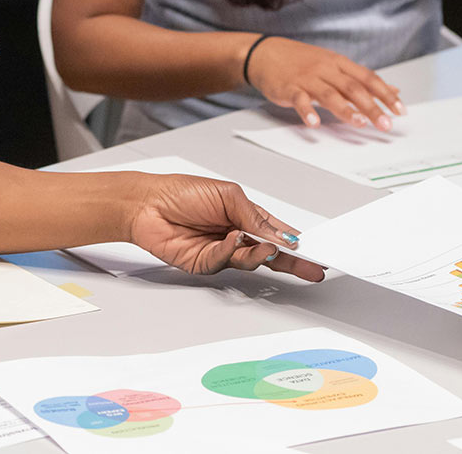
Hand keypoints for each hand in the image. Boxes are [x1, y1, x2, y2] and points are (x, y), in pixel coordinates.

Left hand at [129, 175, 324, 281]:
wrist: (147, 204)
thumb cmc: (182, 192)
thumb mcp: (227, 195)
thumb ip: (254, 216)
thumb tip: (279, 235)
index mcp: (244, 216)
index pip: (275, 232)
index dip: (295, 241)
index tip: (315, 249)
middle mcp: (235, 236)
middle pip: (269, 253)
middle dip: (292, 262)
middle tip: (313, 268)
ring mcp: (221, 251)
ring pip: (250, 260)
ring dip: (261, 254)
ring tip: (270, 247)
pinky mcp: (204, 263)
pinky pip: (224, 261)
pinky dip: (231, 250)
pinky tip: (232, 239)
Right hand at [246, 37, 403, 130]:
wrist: (265, 53)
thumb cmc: (301, 61)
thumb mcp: (334, 66)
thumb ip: (361, 80)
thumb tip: (392, 90)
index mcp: (339, 63)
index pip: (368, 78)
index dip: (385, 94)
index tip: (399, 110)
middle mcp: (325, 69)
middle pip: (353, 88)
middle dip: (371, 106)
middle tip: (385, 124)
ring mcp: (306, 78)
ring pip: (329, 94)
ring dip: (345, 109)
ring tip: (359, 123)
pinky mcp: (288, 88)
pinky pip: (299, 99)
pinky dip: (307, 111)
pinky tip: (314, 123)